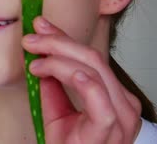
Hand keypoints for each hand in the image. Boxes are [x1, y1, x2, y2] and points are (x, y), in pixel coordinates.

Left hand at [21, 16, 141, 143]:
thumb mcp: (58, 114)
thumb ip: (54, 87)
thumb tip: (42, 57)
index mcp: (115, 97)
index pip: (90, 58)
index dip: (64, 39)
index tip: (40, 28)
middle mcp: (124, 103)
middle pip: (92, 58)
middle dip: (59, 42)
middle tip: (32, 37)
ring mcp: (121, 116)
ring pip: (93, 70)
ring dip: (59, 56)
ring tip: (34, 57)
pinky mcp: (110, 128)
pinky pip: (99, 98)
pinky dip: (81, 81)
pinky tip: (60, 71)